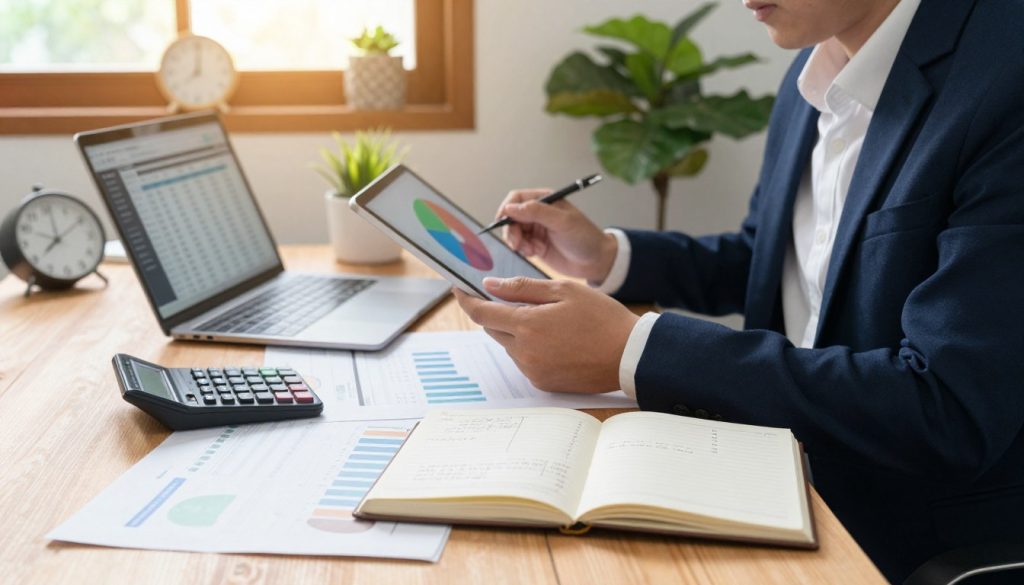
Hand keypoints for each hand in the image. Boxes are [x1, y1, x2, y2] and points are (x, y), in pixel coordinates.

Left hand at [454, 277, 639, 392]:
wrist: (629, 355)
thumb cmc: (601, 317)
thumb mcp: (564, 290)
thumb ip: (522, 288)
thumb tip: (489, 286)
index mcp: (528, 326)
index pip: (481, 313)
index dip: (466, 299)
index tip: (459, 288)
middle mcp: (524, 352)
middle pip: (493, 330)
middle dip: (497, 313)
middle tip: (516, 299)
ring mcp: (533, 371)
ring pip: (509, 345)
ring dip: (517, 331)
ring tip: (549, 321)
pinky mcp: (543, 383)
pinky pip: (524, 361)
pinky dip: (530, 348)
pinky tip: (556, 340)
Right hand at [498, 189, 617, 282]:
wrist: (596, 261)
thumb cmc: (584, 237)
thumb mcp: (562, 222)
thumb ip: (536, 212)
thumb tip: (510, 208)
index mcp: (545, 200)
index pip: (517, 198)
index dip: (507, 208)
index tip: (502, 221)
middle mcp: (538, 213)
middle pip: (511, 217)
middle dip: (511, 230)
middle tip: (517, 244)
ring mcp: (536, 229)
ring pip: (513, 233)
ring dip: (518, 242)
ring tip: (532, 250)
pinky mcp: (536, 245)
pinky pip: (520, 245)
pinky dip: (524, 250)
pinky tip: (536, 253)